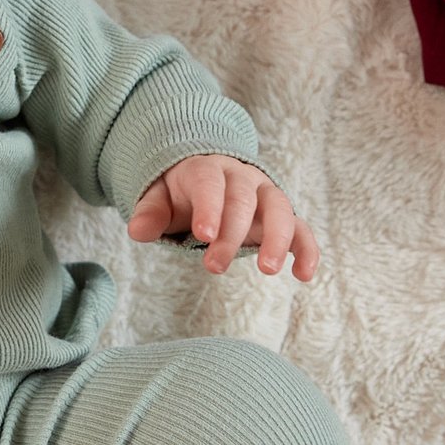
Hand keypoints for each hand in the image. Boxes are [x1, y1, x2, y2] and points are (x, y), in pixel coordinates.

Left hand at [128, 156, 319, 279]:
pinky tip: (304, 275)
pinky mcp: (282, 216)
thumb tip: (137, 231)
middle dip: (231, 233)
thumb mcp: (159, 197)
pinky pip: (301, 228)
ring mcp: (266, 195)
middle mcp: (242, 177)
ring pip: (280, 208)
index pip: (209, 185)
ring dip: (277, 238)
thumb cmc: (181, 192)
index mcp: (207, 169)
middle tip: (213, 267)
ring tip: (268, 270)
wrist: (207, 176)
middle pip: (242, 200)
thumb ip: (150, 212)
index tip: (203, 235)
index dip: (209, 207)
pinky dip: (307, 249)